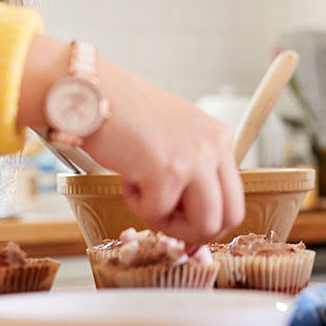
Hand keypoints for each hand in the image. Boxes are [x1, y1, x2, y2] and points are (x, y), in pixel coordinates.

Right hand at [18, 36, 244, 247]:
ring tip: (144, 196)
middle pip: (229, 217)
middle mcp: (215, 146)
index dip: (208, 222)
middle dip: (195, 232)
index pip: (234, 199)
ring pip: (205, 226)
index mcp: (220, 137)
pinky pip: (158, 214)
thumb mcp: (174, 136)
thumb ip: (191, 171)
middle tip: (164, 221)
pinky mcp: (168, 171)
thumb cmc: (125, 114)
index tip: (184, 227)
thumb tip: (195, 223)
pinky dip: (136, 204)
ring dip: (168, 224)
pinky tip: (127, 175)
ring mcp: (195, 158)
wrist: (92, 92)